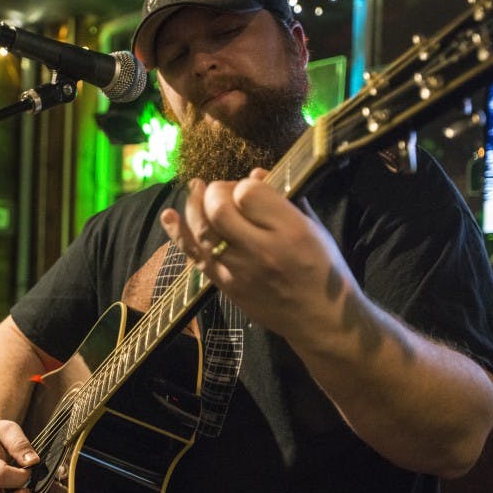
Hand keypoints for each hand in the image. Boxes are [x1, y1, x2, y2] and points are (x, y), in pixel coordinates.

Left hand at [160, 168, 352, 340]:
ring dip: (195, 206)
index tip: (250, 190)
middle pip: (219, 208)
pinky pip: (195, 256)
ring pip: (202, 230)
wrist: (319, 319)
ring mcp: (239, 270)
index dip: (243, 185)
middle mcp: (261, 249)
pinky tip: (169, 216)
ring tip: (196, 190)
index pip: (249, 192)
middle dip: (215, 191)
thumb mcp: (314, 228)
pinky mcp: (226, 285)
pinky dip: (179, 234)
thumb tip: (255, 173)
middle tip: (223, 192)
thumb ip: (285, 199)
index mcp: (290, 230)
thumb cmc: (323, 269)